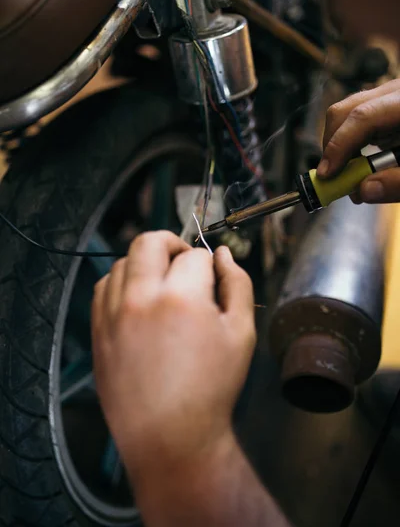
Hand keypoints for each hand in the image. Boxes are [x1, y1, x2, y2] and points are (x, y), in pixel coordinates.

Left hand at [91, 231, 254, 481]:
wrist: (171, 435)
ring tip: (162, 288)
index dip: (209, 267)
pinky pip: (104, 288)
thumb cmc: (212, 386)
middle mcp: (141, 297)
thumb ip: (238, 284)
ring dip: (146, 264)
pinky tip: (138, 302)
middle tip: (185, 266)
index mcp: (181, 296)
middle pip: (150, 241)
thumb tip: (224, 255)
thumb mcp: (241, 333)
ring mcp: (113, 313)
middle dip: (172, 245)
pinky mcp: (97, 329)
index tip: (212, 285)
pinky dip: (122, 284)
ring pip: (124, 261)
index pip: (195, 255)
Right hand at [317, 78, 399, 203]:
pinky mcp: (393, 103)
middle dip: (334, 145)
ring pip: (351, 112)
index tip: (328, 175)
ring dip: (344, 145)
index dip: (339, 147)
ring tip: (353, 176)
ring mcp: (395, 94)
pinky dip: (357, 142)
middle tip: (336, 179)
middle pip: (348, 109)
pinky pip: (363, 117)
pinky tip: (366, 164)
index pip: (362, 117)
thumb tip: (364, 191)